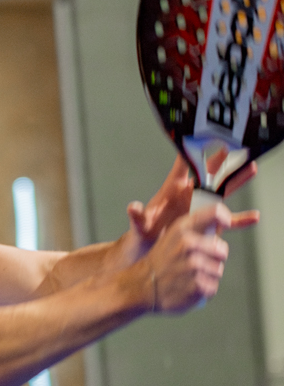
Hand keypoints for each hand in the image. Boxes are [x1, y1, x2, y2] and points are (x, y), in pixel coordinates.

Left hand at [124, 153, 258, 259]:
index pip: (183, 165)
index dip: (192, 150)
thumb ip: (138, 217)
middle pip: (209, 172)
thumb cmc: (143, 235)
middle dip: (221, 159)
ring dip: (236, 180)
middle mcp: (189, 194)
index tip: (203, 135)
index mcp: (173, 189)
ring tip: (251, 168)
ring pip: (222, 190)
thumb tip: (133, 207)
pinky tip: (253, 217)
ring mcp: (200, 207)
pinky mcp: (207, 223)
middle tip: (234, 144)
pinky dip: (239, 219)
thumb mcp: (141, 226)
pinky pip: (226, 220)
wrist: (150, 251)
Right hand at [144, 202, 232, 312]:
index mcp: (183, 228)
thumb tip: (223, 222)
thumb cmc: (160, 261)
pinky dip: (202, 291)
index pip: (216, 213)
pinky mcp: (196, 286)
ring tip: (189, 278)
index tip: (226, 223)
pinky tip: (188, 288)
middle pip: (222, 250)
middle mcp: (189, 245)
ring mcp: (193, 266)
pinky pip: (212, 288)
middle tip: (196, 264)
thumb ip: (196, 227)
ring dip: (207, 276)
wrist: (140, 287)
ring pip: (217, 271)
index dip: (224, 217)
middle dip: (213, 258)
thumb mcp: (172, 236)